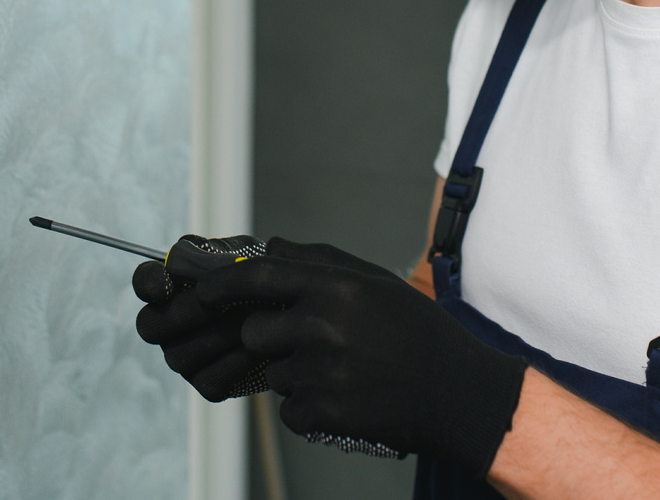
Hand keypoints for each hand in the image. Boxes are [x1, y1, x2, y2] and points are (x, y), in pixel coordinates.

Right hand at [133, 234, 267, 400]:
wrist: (294, 309)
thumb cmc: (263, 274)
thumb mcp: (244, 253)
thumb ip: (213, 254)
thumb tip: (178, 259)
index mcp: (173, 284)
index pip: (144, 281)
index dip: (148, 283)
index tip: (166, 282)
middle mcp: (169, 323)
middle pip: (150, 326)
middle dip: (184, 313)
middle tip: (215, 302)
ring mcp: (184, 355)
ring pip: (179, 355)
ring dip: (217, 336)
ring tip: (249, 321)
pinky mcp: (207, 382)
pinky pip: (208, 380)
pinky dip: (234, 364)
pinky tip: (257, 349)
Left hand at [194, 237, 527, 477]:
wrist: (459, 394)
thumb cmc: (418, 334)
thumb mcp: (375, 282)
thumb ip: (318, 261)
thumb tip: (269, 247)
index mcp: (335, 286)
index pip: (256, 277)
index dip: (219, 286)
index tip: (200, 295)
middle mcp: (323, 325)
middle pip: (255, 333)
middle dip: (272, 341)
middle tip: (316, 346)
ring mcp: (322, 372)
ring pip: (275, 374)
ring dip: (298, 377)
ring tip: (348, 373)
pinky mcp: (324, 414)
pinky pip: (290, 411)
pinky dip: (312, 411)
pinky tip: (351, 400)